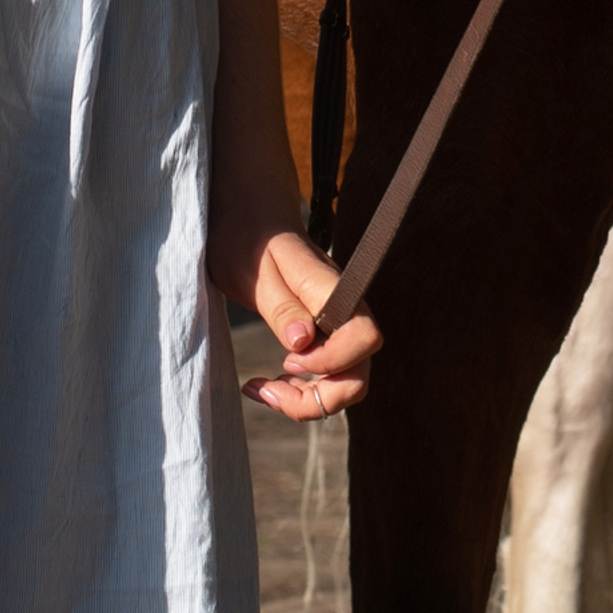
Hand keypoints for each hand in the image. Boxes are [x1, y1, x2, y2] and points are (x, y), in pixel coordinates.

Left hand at [218, 222, 380, 422]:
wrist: (251, 212)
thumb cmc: (248, 235)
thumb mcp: (251, 270)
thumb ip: (280, 306)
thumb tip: (301, 343)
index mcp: (329, 289)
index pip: (364, 336)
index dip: (333, 362)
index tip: (288, 359)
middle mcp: (342, 310)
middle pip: (360, 373)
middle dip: (320, 399)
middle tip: (269, 389)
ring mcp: (334, 324)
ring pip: (346, 382)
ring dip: (309, 400)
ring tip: (264, 390)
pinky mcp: (322, 333)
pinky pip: (326, 375)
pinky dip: (300, 391)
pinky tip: (267, 382)